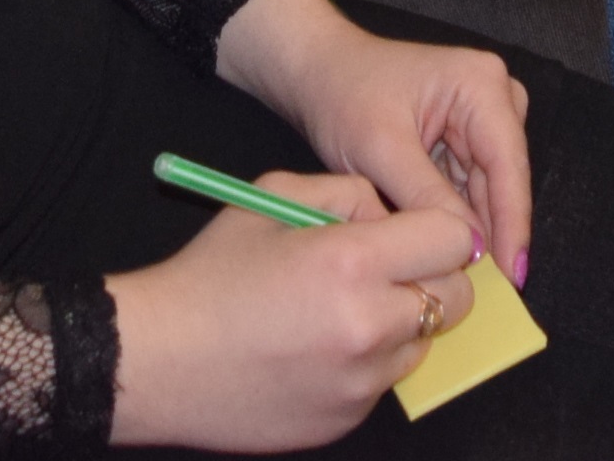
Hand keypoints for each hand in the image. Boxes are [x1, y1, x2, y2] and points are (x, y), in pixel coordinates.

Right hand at [103, 167, 478, 451]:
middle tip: (391, 271)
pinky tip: (315, 349)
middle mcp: (368, 326)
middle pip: (455, 299)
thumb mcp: (273, 197)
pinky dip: (366, 364)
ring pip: (422, 343)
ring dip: (399, 324)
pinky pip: (383, 382)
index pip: (453, 240)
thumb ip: (347, 193)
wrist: (158, 360)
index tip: (421, 233)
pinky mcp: (347, 420)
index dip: (442, 231)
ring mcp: (361, 382)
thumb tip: (393, 216)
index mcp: (352, 262)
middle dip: (433, 278)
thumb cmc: (211, 274)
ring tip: (338, 312)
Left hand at [213, 0, 533, 286]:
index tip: (514, 278)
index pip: (508, 166)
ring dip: (473, 229)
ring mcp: (480, 118)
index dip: (512, 225)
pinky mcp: (464, 138)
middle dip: (493, 232)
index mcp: (481, 86)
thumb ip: (428, 197)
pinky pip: (469, 188)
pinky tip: (445, 253)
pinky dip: (456, 218)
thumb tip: (471, 249)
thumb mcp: (381, 150)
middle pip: (503, 180)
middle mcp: (493, 97)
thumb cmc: (342, 96)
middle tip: (489, 293)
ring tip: (463, 280)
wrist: (314, 73)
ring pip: (488, 190)